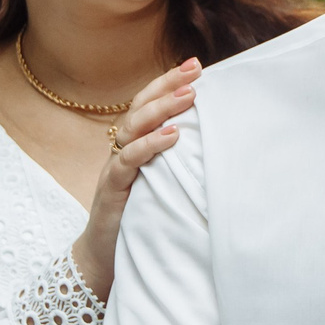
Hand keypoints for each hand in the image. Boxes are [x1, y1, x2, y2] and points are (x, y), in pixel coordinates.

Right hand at [69, 59, 199, 296]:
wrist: (107, 259)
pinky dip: (148, 146)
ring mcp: (115, 168)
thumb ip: (179, 163)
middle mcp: (122, 150)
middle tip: (195, 71)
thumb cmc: (141, 219)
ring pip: (132, 127)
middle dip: (167, 86)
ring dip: (161, 109)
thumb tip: (218, 144)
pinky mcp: (112, 189)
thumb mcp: (164, 184)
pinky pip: (126, 161)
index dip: (168, 83)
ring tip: (188, 97)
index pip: (148, 104)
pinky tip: (171, 137)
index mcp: (134, 145)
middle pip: (139, 107)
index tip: (196, 65)